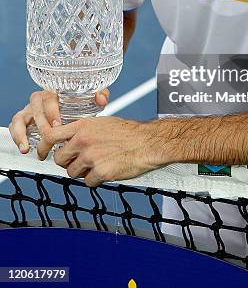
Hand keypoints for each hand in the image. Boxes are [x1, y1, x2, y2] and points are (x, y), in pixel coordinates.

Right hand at [8, 89, 109, 152]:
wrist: (73, 108)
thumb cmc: (81, 101)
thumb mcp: (92, 98)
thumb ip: (100, 94)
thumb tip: (101, 98)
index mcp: (55, 90)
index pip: (49, 96)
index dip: (52, 110)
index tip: (58, 124)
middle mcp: (40, 99)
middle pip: (35, 107)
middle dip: (42, 124)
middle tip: (50, 138)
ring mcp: (30, 109)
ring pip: (20, 117)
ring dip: (22, 133)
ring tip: (29, 147)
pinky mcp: (25, 120)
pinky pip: (15, 126)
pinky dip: (17, 137)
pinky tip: (25, 148)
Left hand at [37, 117, 160, 186]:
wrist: (147, 142)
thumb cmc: (128, 132)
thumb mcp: (102, 123)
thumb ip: (83, 130)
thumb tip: (69, 139)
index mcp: (82, 127)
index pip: (50, 136)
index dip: (42, 146)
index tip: (42, 152)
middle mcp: (83, 141)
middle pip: (59, 159)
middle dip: (67, 162)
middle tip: (79, 161)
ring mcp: (91, 157)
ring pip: (72, 173)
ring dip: (82, 172)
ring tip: (98, 164)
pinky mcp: (100, 172)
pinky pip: (88, 182)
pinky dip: (96, 180)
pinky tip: (107, 170)